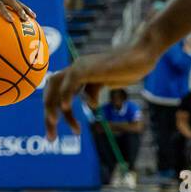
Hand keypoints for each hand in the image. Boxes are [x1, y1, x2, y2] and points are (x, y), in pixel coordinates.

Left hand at [0, 0, 34, 28]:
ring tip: (33, 17)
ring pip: (15, 0)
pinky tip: (29, 17)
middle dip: (19, 9)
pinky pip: (14, 2)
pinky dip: (21, 8)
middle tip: (26, 19)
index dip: (5, 12)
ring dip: (24, 8)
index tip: (11, 21)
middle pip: (11, 0)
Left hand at [44, 39, 160, 139]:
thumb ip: (94, 90)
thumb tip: (90, 103)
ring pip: (56, 88)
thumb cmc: (128, 67)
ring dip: (53, 109)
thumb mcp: (107, 82)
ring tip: (55, 124)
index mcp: (78, 73)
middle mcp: (75, 69)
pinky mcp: (88, 67)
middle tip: (50, 137)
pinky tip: (65, 108)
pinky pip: (71, 82)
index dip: (54, 111)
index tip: (54, 132)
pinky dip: (65, 95)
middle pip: (51, 91)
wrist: (142, 54)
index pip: (57, 93)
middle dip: (48, 114)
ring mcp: (80, 67)